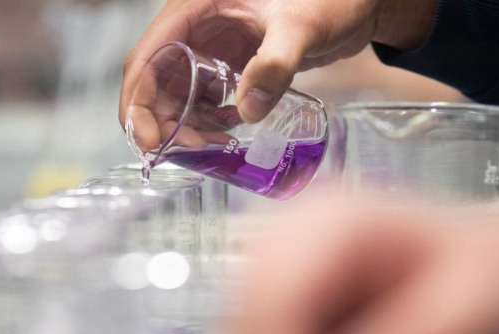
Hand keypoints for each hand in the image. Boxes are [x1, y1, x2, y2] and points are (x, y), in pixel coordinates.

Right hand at [120, 0, 436, 125]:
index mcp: (194, 7)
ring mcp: (211, 47)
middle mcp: (195, 27)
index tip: (148, 139)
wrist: (360, 3)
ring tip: (212, 148)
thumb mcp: (301, 27)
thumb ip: (275, 65)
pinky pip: (205, 98)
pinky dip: (208, 121)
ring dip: (185, 126)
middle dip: (161, 121)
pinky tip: (227, 135)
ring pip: (178, 94)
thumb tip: (247, 111)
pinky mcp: (231, 63)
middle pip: (155, 82)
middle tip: (185, 153)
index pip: (146, 58)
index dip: (138, 102)